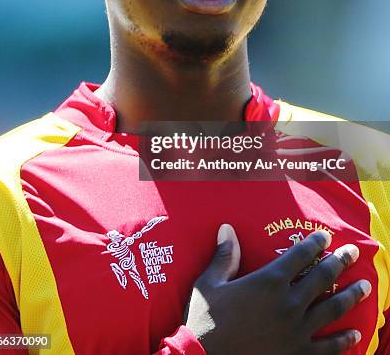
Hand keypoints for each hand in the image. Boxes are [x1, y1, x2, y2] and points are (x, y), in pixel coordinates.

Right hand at [184, 226, 370, 353]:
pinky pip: (328, 347)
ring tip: (365, 286)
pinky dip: (344, 340)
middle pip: (323, 277)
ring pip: (332, 308)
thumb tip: (227, 228)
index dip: (315, 243)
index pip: (300, 255)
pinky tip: (354, 333)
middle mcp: (289, 302)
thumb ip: (224, 256)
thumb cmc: (205, 320)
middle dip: (341, 261)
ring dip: (351, 295)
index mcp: (269, 281)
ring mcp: (297, 330)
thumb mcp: (209, 283)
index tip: (325, 236)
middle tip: (353, 252)